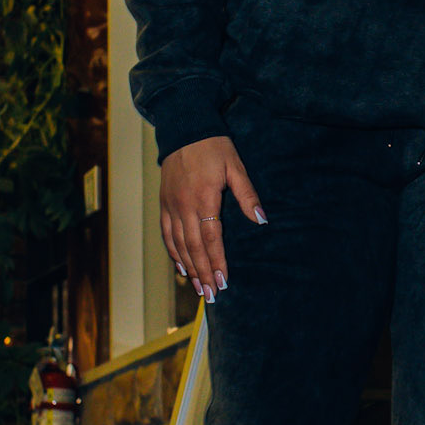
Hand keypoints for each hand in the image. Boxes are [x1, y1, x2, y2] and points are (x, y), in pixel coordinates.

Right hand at [160, 136, 264, 303]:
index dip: (217, 261)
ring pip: (177, 244)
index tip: (223, 281)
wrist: (184, 129)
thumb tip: (261, 219)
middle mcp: (184, 206)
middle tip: (210, 295)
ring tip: (198, 288)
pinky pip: (166, 234)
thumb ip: (247, 194)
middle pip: (193, 247)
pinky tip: (180, 267)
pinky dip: (172, 253)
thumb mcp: (235, 166)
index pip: (210, 238)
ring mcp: (171, 206)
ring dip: (188, 268)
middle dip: (203, 273)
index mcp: (204, 198)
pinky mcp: (163, 204)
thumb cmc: (213, 146)